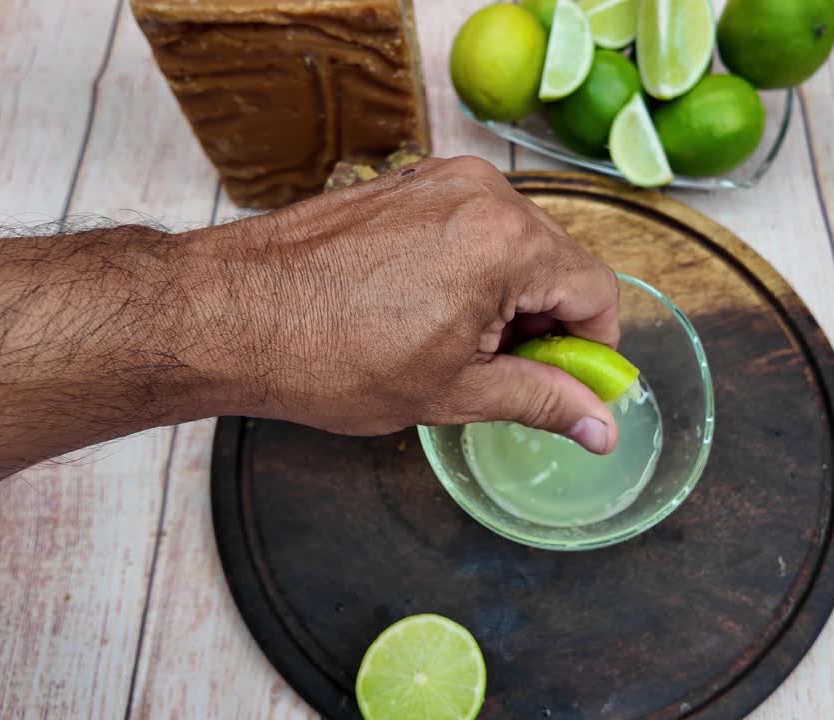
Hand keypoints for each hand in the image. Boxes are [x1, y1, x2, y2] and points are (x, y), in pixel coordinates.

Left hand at [186, 156, 620, 452]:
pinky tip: (430, 315)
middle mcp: (482, 193)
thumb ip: (542, 400)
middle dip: (546, 325)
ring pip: (515, 245)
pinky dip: (472, 272)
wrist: (231, 315)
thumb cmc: (328, 355)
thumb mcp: (453, 393)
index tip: (572, 386)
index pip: (595, 291)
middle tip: (505, 377)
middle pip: (558, 262)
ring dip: (508, 300)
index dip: (593, 349)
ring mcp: (441, 181)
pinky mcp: (408, 185)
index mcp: (506, 241)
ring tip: (456, 349)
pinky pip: (471, 227)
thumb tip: (601, 424)